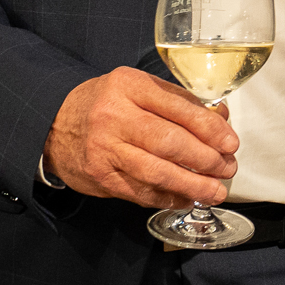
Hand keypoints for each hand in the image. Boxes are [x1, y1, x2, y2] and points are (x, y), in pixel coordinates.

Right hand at [45, 68, 239, 208]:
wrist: (53, 125)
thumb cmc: (105, 105)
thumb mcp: (137, 89)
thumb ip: (178, 101)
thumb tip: (221, 119)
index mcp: (129, 86)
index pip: (178, 107)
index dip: (210, 128)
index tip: (230, 142)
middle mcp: (114, 116)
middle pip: (169, 142)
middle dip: (206, 159)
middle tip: (227, 167)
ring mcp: (105, 149)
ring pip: (157, 172)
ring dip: (192, 185)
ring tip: (215, 190)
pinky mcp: (101, 177)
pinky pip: (141, 192)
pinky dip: (169, 198)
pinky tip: (187, 198)